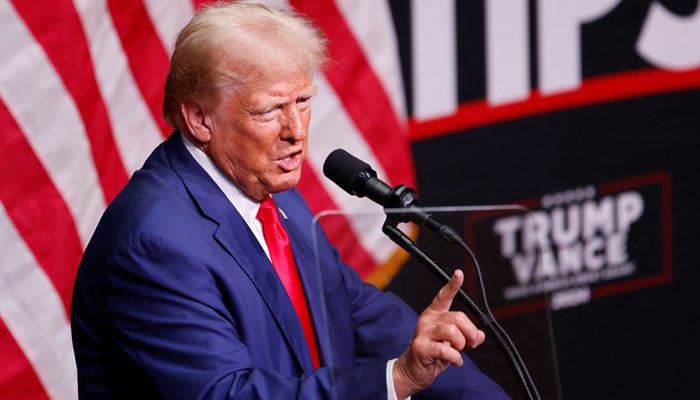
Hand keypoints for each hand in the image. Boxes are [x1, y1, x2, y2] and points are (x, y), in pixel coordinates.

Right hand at [392, 269, 484, 398]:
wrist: (412, 371)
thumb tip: (480, 335)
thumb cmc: (433, 354)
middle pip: (458, 317)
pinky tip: (455, 361)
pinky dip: (456, 358)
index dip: (453, 285)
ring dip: (461, 345)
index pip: (444, 296)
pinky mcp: (421, 347)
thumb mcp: (453, 343)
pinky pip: (446, 349)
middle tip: (470, 344)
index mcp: (435, 314)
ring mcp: (423, 332)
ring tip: (458, 352)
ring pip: (452, 331)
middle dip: (470, 332)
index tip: (459, 273)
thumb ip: (467, 337)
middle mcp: (428, 319)